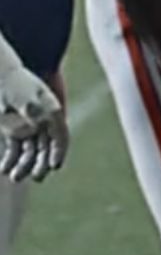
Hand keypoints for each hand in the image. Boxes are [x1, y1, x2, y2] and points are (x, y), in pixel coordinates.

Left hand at [0, 67, 66, 182]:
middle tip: (37, 176)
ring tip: (14, 176)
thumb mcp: (25, 96)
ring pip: (30, 152)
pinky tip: (5, 169)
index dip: (58, 152)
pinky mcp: (14, 133)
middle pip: (46, 148)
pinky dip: (11, 160)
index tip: (54, 165)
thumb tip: (38, 124)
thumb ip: (32, 110)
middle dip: (41, 164)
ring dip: (24, 166)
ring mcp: (29, 129)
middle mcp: (44, 124)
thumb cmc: (15, 84)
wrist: (2, 77)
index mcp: (53, 114)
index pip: (60, 136)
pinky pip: (15, 151)